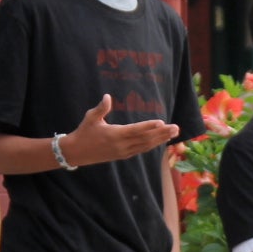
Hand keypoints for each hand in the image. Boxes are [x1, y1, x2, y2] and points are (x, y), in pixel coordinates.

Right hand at [65, 95, 179, 165]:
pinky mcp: (124, 155)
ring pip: (146, 146)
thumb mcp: (90, 118)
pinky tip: (161, 140)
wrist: (76, 152)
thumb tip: (107, 96)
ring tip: (173, 133)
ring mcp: (124, 152)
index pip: (136, 130)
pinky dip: (152, 145)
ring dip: (160, 139)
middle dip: (162, 133)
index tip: (162, 122)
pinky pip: (141, 150)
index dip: (149, 126)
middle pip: (146, 139)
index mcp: (115, 135)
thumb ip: (101, 108)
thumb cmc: (84, 132)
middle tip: (176, 128)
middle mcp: (122, 145)